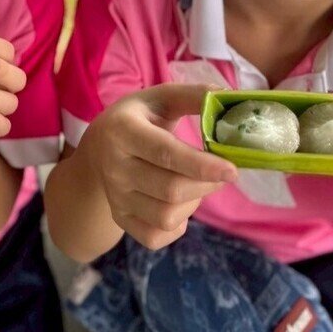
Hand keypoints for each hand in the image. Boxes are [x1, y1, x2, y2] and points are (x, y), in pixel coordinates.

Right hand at [79, 83, 237, 249]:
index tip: (233, 170)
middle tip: (222, 172)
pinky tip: (181, 205)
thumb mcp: (161, 97)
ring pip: (166, 217)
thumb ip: (194, 95)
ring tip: (197, 184)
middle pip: (171, 190)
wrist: (99, 147)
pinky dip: (178, 226)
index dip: (202, 165)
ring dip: (194, 203)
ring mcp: (115, 196)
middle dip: (207, 183)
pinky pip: (155, 237)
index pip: (165, 153)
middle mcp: (114, 167)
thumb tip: (231, 97)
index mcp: (122, 130)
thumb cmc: (139, 118)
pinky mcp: (119, 218)